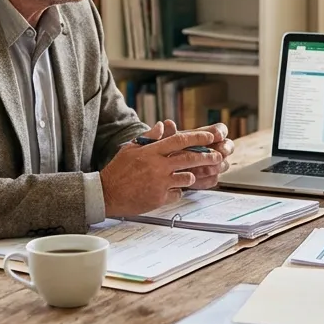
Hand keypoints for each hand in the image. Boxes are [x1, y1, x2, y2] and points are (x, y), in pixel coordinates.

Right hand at [100, 123, 222, 214]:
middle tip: (217, 156)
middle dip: (207, 156)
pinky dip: (178, 191)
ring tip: (190, 175)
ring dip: (191, 176)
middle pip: (189, 158)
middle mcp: (157, 166)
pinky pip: (178, 193)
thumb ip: (148, 137)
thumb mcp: (130, 149)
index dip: (198, 137)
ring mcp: (159, 183)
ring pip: (187, 177)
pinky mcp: (159, 198)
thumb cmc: (117, 170)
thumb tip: (163, 125)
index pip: (179, 140)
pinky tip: (172, 190)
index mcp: (151, 152)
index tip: (210, 137)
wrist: (106, 194)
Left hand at [155, 119, 233, 188]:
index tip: (217, 136)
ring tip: (204, 168)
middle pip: (227, 147)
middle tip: (219, 153)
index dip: (220, 132)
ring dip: (215, 166)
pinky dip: (205, 180)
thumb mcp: (161, 140)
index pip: (220, 130)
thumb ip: (165, 133)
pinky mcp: (206, 179)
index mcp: (203, 135)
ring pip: (222, 165)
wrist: (157, 170)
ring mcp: (211, 164)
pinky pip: (212, 180)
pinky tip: (195, 180)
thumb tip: (166, 124)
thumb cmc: (162, 150)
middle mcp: (211, 149)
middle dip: (224, 150)